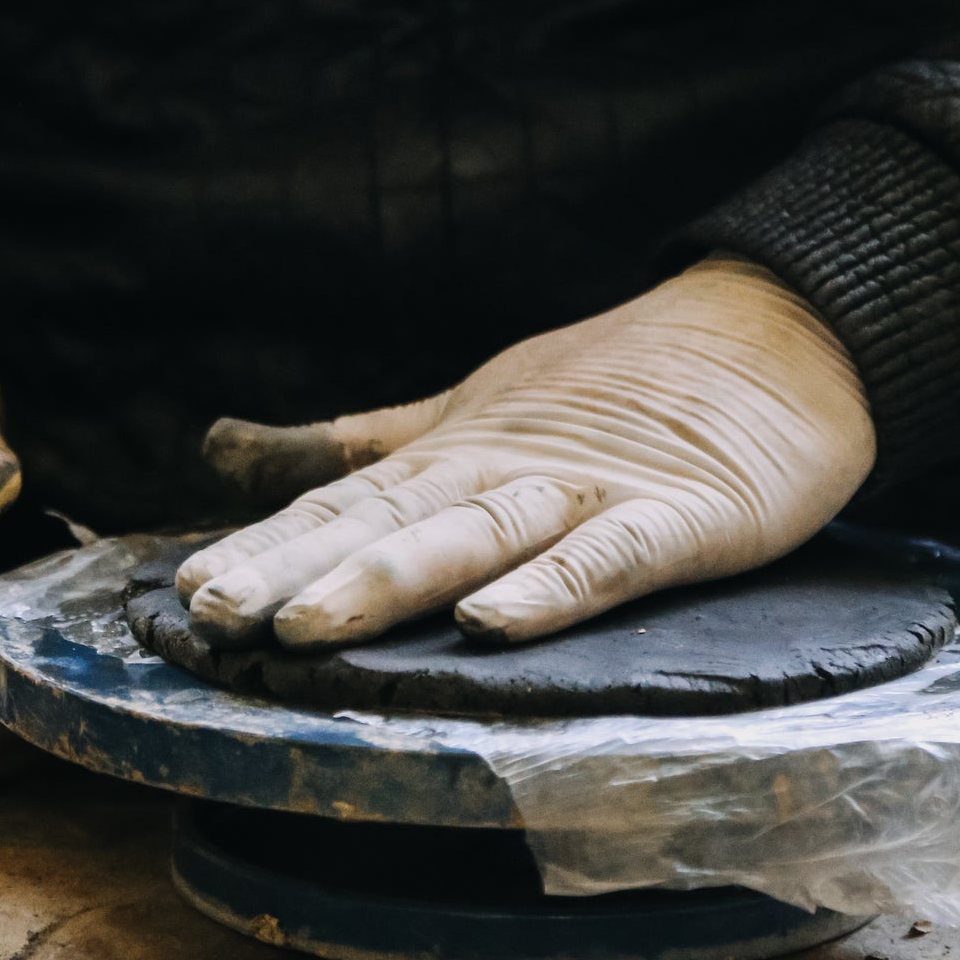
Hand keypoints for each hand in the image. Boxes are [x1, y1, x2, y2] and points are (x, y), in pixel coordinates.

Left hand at [178, 258, 875, 648]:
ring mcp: (590, 493)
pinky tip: (489, 623)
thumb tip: (225, 450)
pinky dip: (548, 589)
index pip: (343, 506)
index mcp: (452, 455)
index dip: (265, 545)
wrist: (774, 336)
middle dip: (295, 570)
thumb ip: (351, 446)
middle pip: (388, 525)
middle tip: (214, 613)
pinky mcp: (679, 519)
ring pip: (475, 537)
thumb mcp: (461, 412)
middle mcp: (503, 471)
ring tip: (309, 623)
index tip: (186, 587)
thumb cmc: (610, 389)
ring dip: (390, 579)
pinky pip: (606, 560)